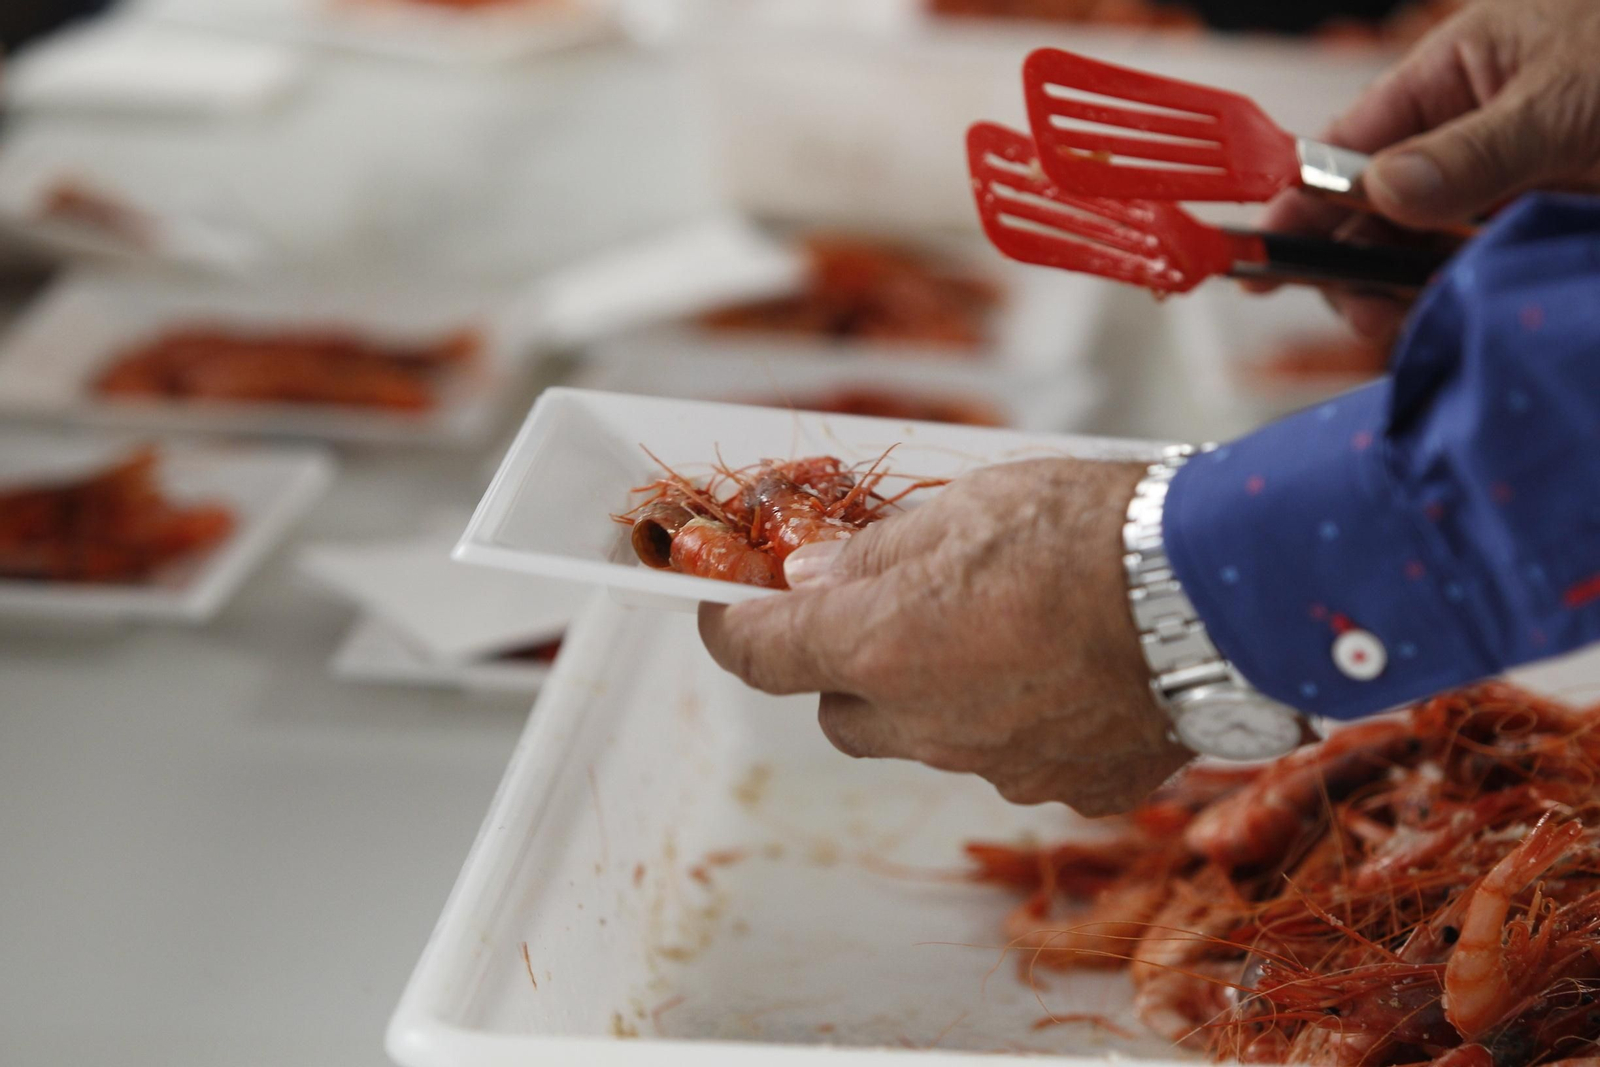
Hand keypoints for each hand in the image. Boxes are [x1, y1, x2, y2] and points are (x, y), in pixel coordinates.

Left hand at [698, 458, 1192, 816]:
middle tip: (889, 610)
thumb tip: (813, 579)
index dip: (732, 626)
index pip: (757, 654)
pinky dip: (1017, 721)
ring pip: (927, 737)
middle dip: (847, 665)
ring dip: (934, 694)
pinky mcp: (1069, 786)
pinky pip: (1013, 758)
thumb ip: (873, 553)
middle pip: (840, 711)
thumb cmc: (1087, 529)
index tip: (730, 604)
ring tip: (1000, 629)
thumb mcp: (960, 506)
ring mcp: (998, 766)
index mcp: (878, 646)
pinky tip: (1064, 670)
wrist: (1218, 589)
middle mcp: (924, 724)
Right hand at [1252, 0, 1599, 341]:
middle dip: (1355, 266)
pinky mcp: (1540, 231)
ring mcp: (1504, 186)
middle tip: (1371, 314)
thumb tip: (1377, 194)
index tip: (1261, 265)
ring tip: (1417, 324)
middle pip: (1371, 212)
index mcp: (1455, 75)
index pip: (1347, 144)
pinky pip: (1475, 275)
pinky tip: (1457, 320)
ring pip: (1419, 254)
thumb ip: (1468, 151)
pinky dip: (1458, 303)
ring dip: (1407, 295)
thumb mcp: (1566, 99)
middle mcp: (1467, 134)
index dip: (1297, 203)